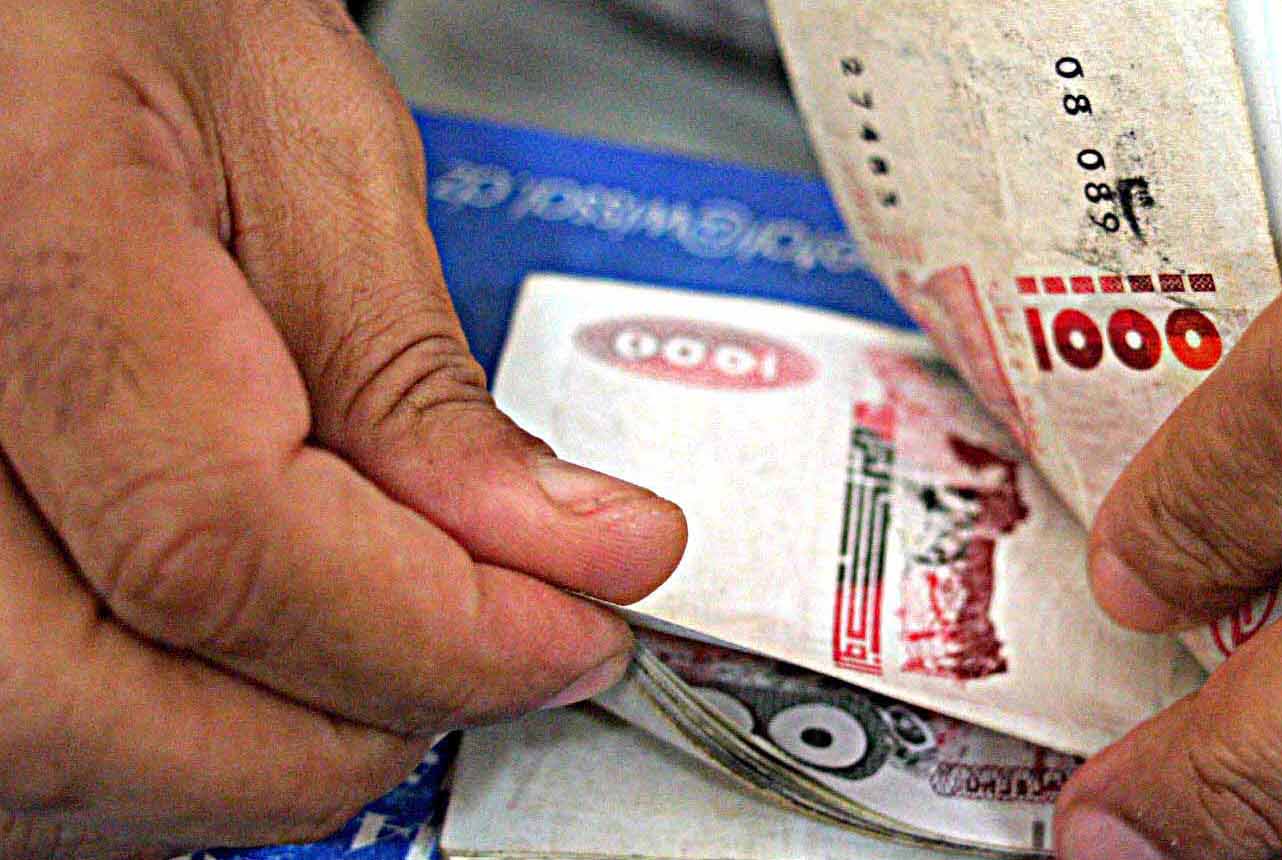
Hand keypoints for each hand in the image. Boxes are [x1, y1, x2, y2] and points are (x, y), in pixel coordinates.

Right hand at [0, 3, 685, 856]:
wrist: (13, 23)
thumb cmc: (122, 16)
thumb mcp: (308, 146)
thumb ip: (417, 376)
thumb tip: (570, 552)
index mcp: (17, 244)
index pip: (216, 542)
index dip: (433, 625)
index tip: (580, 618)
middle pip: (97, 706)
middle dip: (348, 723)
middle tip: (506, 652)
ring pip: (44, 761)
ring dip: (262, 755)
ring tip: (405, 649)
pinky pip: (16, 746)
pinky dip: (164, 750)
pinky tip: (274, 674)